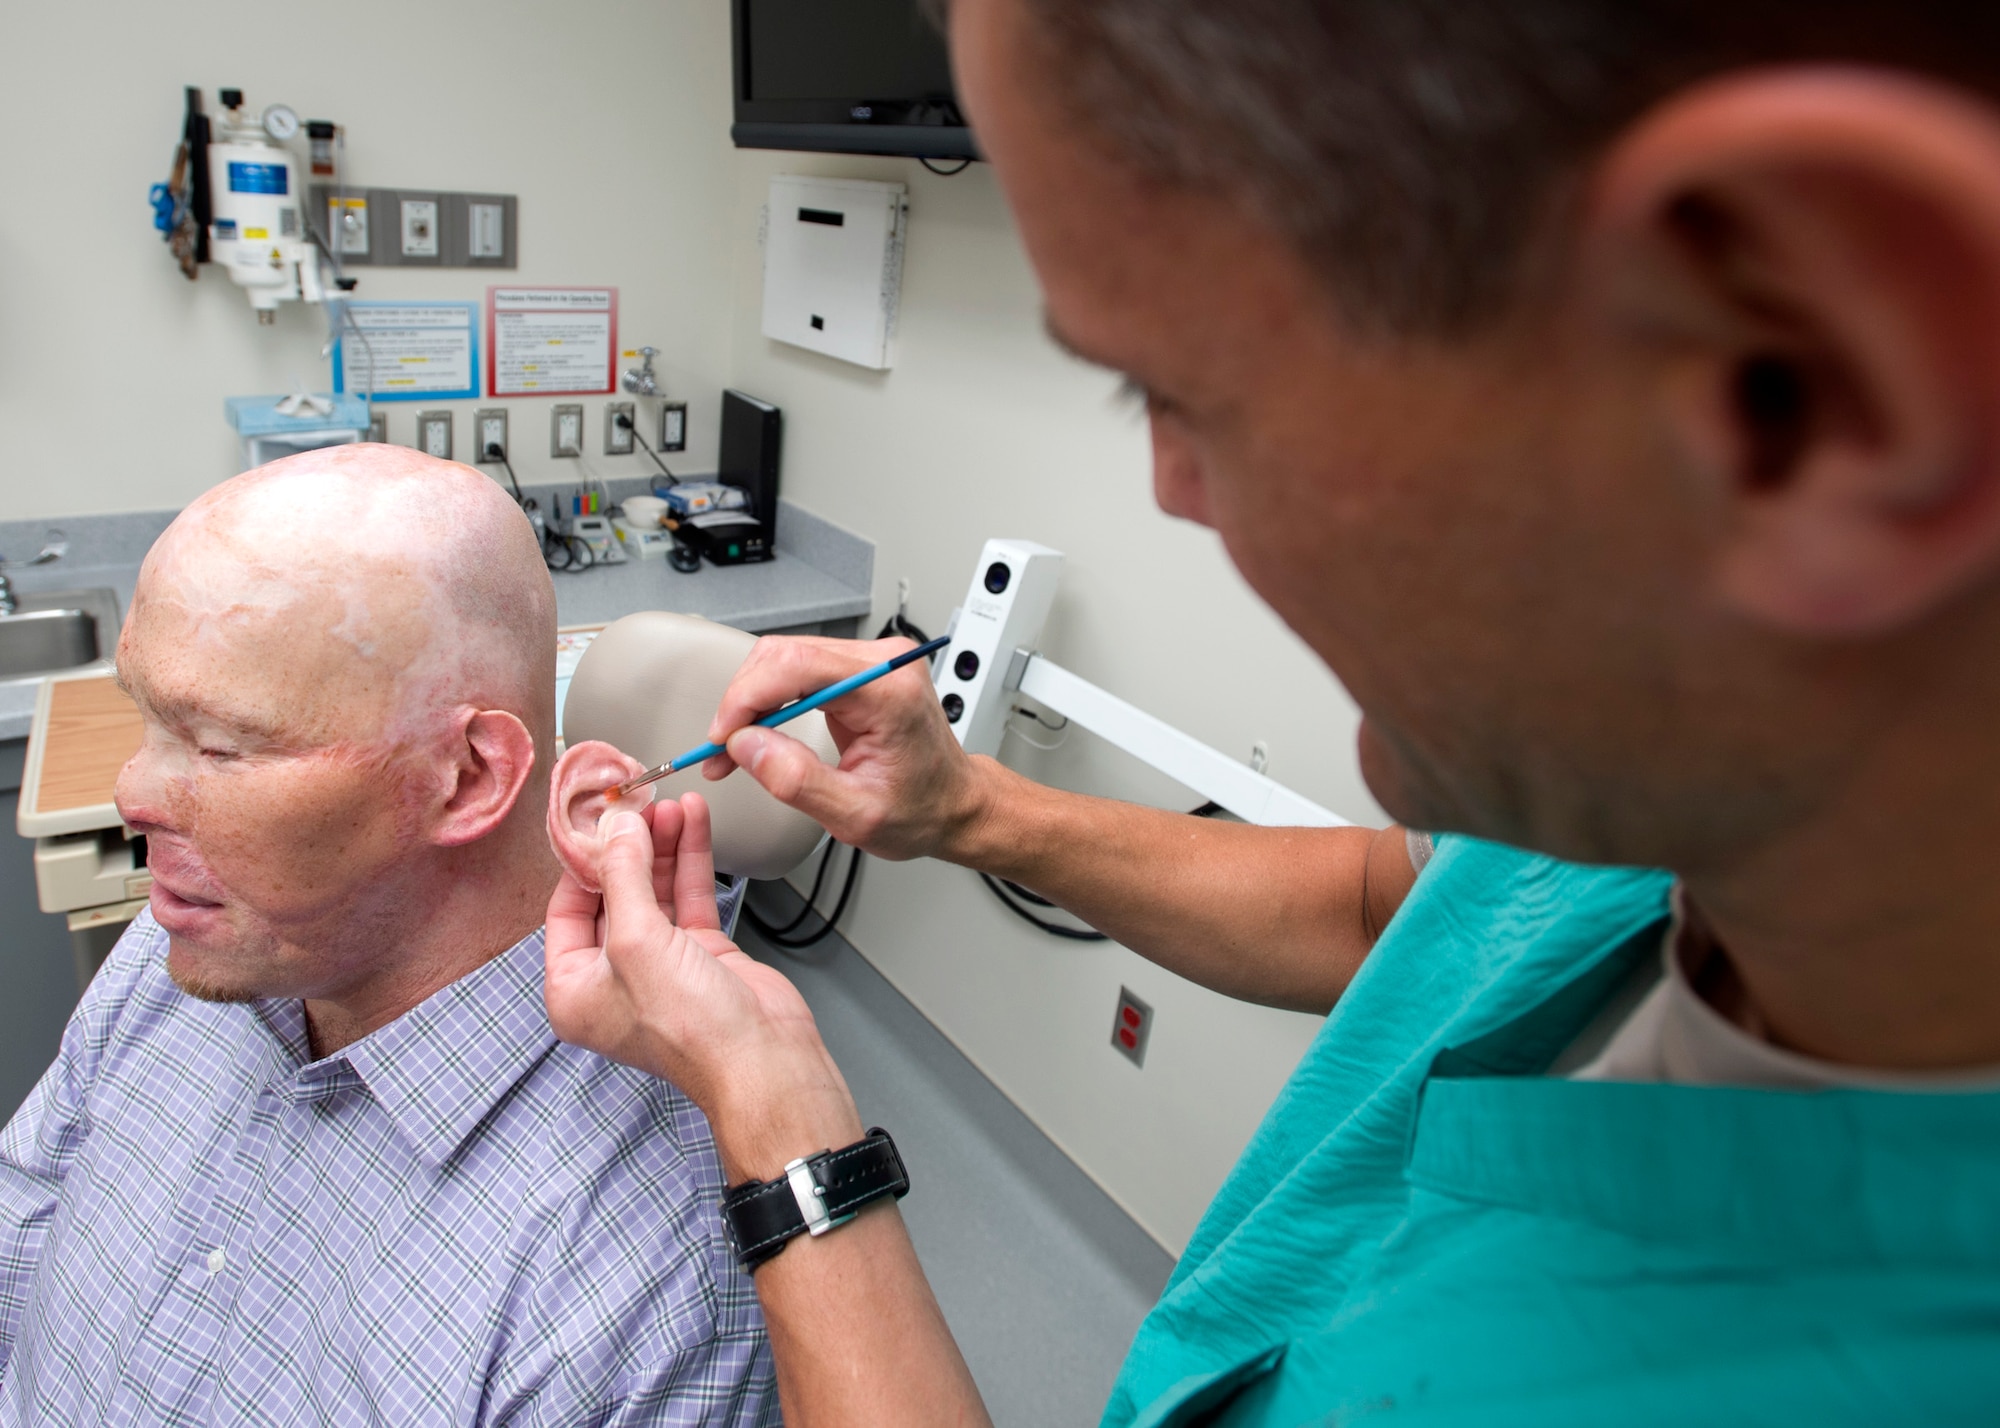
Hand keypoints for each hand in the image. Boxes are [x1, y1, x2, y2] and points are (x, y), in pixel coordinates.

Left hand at [543, 791, 862, 1179]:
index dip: (583, 860)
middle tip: (638, 803)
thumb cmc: (690, 1029)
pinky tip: (694, 822)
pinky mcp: (702, 953)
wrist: (763, 1059)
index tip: (597, 817)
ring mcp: (660, 964)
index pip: (566, 908)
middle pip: (613, 893)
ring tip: (670, 804)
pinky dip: (691, 858)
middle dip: (629, 846)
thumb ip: (623, 875)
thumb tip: (615, 826)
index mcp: (574, 988)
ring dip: (662, 845)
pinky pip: (688, 895)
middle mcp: (613, 977)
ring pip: (654, 889)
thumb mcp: (637, 942)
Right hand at [703, 635, 992, 861]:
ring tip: (734, 749)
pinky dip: (768, 700)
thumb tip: (746, 745)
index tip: (723, 736)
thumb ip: (797, 780)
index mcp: (890, 694)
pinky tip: (756, 732)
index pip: (800, 665)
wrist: (954, 804)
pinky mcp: (859, 670)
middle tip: (722, 751)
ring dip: (751, 701)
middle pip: (786, 654)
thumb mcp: (856, 815)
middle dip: (743, 701)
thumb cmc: (921, 810)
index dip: (748, 697)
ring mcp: (873, 661)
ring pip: (785, 658)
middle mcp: (884, 664)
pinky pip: (798, 669)